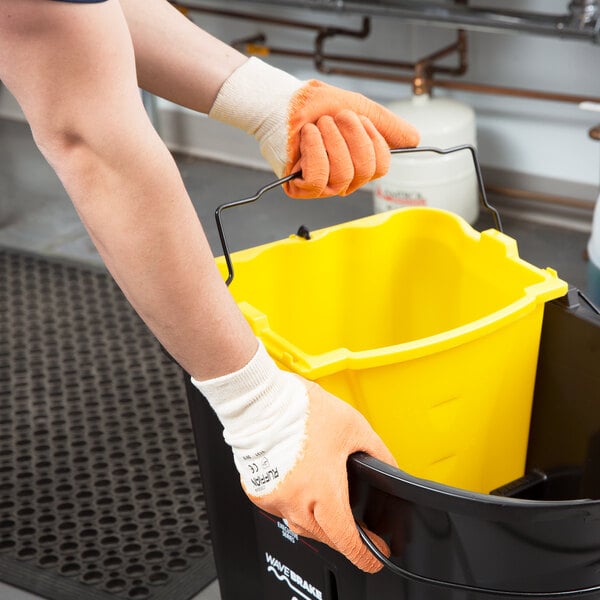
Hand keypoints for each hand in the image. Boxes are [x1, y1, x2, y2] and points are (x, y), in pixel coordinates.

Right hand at [191, 340, 396, 572]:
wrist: (263, 400)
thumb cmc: (303, 410)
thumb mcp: (354, 427)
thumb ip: (378, 453)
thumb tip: (390, 470)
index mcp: (322, 490)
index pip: (347, 541)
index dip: (367, 553)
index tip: (376, 552)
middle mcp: (296, 502)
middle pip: (327, 537)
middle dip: (345, 534)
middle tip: (356, 522)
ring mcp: (275, 500)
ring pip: (303, 527)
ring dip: (320, 522)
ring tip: (329, 499)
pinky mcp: (258, 493)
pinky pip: (283, 512)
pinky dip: (296, 507)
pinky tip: (304, 487)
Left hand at [209, 57, 418, 198]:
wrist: (283, 101)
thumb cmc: (316, 106)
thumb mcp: (360, 109)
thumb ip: (387, 125)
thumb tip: (415, 140)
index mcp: (359, 163)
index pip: (381, 165)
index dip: (372, 139)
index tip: (356, 118)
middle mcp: (344, 179)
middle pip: (365, 171)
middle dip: (351, 136)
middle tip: (334, 118)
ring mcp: (323, 187)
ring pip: (343, 175)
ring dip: (331, 141)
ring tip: (318, 126)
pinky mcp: (302, 188)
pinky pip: (319, 179)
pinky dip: (315, 151)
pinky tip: (307, 137)